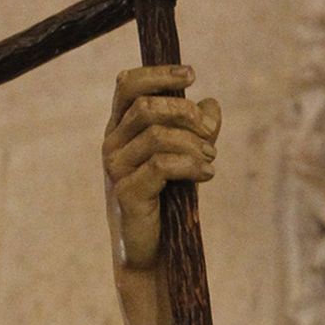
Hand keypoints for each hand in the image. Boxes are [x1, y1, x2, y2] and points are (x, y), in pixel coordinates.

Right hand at [103, 65, 220, 270]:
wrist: (154, 251)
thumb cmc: (169, 200)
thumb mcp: (186, 157)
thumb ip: (198, 131)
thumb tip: (212, 104)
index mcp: (121, 129)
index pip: (128, 86)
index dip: (158, 74)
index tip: (191, 73)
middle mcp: (112, 144)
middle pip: (147, 107)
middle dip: (186, 113)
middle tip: (210, 134)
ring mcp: (115, 169)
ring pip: (157, 136)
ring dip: (193, 143)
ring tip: (211, 159)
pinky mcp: (126, 194)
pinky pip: (161, 166)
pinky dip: (191, 165)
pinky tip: (207, 174)